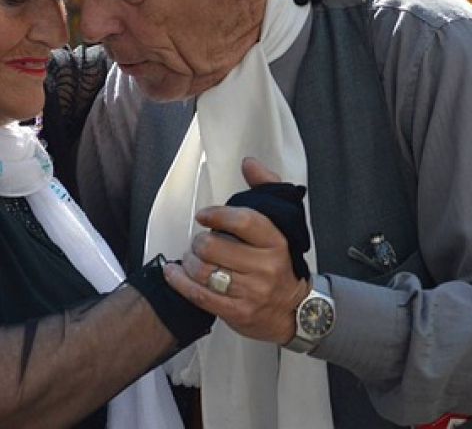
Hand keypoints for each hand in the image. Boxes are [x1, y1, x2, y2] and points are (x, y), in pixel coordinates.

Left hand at [163, 158, 308, 344]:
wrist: (292, 310)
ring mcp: (251, 291)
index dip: (217, 214)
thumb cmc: (281, 261)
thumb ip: (266, 188)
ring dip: (189, 261)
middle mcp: (266, 266)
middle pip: (216, 247)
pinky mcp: (237, 312)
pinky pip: (199, 295)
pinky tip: (174, 273)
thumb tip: (249, 163)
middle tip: (199, 242)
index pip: (244, 221)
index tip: (204, 214)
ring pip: (204, 271)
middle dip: (199, 242)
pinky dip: (180, 282)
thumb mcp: (282, 223)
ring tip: (191, 257)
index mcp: (276, 241)